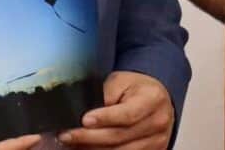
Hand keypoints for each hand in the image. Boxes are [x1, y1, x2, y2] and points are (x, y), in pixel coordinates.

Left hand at [58, 71, 174, 148]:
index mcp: (153, 99)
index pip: (127, 114)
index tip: (84, 119)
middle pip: (120, 136)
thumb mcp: (121, 82)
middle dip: (89, 137)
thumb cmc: (135, 89)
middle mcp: (158, 122)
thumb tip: (84, 111)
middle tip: (66, 135)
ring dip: (93, 149)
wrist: (156, 100)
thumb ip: (105, 95)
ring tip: (73, 143)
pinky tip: (87, 148)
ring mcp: (156, 140)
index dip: (105, 118)